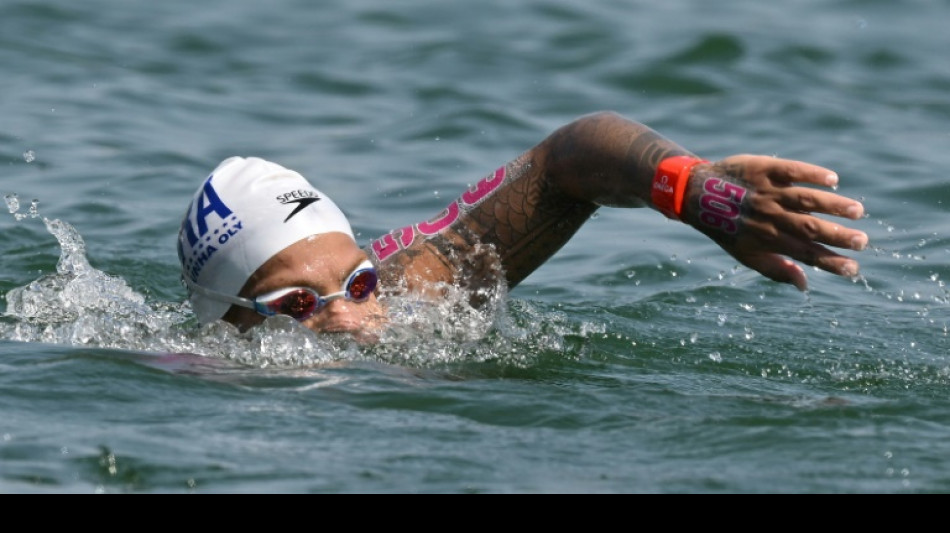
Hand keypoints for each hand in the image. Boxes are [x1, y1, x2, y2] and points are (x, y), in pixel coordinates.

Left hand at [683, 155, 867, 290]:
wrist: (698, 195)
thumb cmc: (728, 229)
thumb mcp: (747, 255)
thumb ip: (777, 270)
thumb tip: (805, 285)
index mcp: (769, 240)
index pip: (805, 254)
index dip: (830, 262)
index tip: (854, 268)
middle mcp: (771, 217)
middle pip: (809, 228)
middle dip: (837, 236)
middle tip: (862, 241)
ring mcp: (768, 192)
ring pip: (804, 199)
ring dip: (832, 205)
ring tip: (856, 211)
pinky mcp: (765, 169)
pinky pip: (791, 170)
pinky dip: (811, 174)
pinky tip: (832, 180)